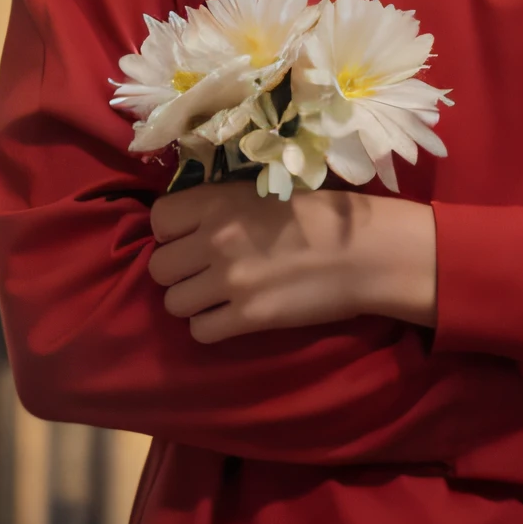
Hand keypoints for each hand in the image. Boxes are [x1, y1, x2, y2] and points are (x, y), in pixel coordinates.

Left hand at [149, 180, 437, 343]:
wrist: (364, 249)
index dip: (171, 231)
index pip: (159, 220)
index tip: (191, 236)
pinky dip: (212, 326)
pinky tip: (232, 315)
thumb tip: (189, 226)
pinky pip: (200, 331)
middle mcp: (215, 239)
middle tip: (205, 270)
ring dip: (193, 301)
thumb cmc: (320, 214)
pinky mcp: (247, 317)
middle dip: (179, 270)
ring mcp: (229, 280)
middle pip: (159, 266)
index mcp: (218, 201)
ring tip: (218, 295)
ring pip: (173, 302)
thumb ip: (221, 207)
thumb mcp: (262, 192)